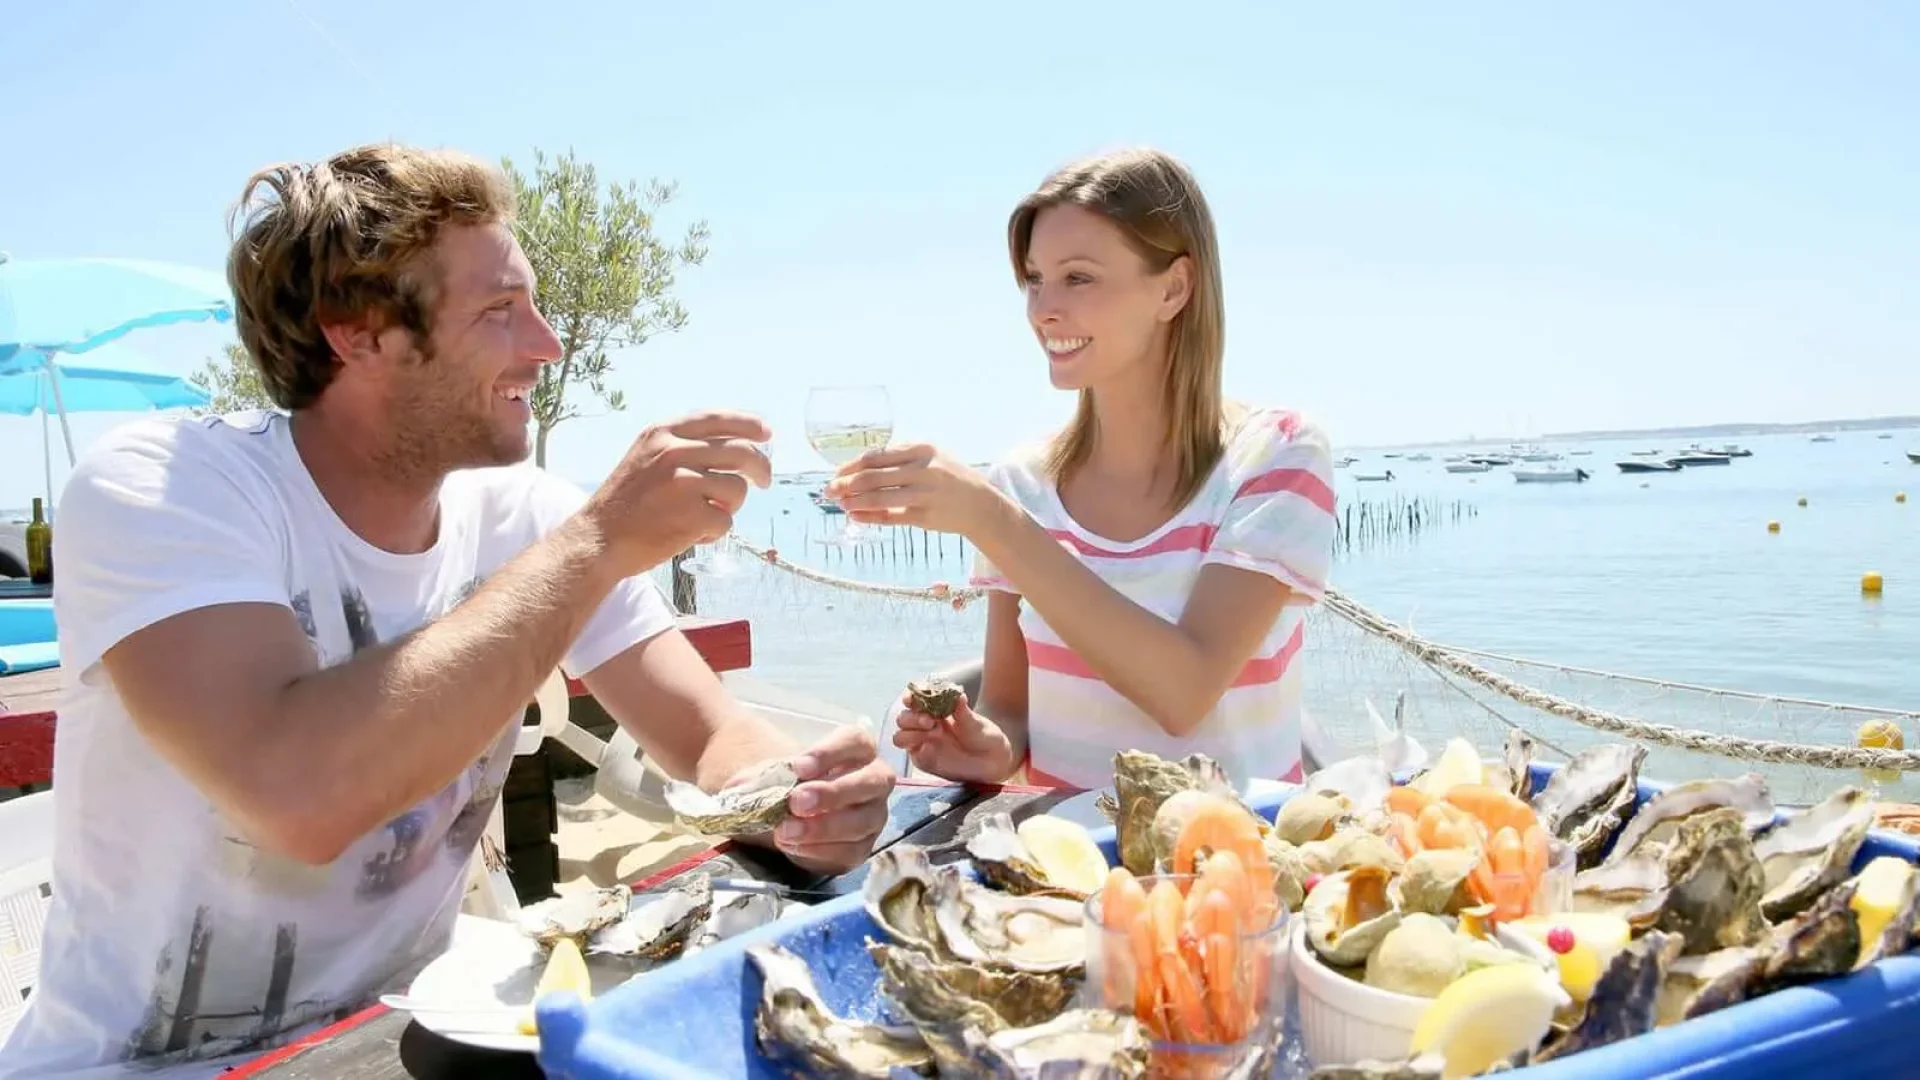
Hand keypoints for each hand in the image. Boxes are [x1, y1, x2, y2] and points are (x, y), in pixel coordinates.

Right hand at [582, 411, 772, 575]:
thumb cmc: (626, 503)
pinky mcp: (692, 516)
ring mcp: (684, 483)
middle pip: (741, 451)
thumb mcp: (646, 456)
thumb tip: (738, 445)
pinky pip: (726, 521)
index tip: (768, 433)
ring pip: (738, 488)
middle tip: (764, 482)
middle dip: (761, 468)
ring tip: (704, 516)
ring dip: (730, 506)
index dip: (749, 424)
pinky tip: (691, 535)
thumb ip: (683, 446)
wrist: (597, 540)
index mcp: (663, 433)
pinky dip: (714, 532)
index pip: (718, 419)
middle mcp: (674, 452)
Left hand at [740, 725, 894, 875]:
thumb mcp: (768, 773)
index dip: (831, 753)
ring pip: (863, 822)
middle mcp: (874, 781)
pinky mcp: (860, 848)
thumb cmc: (782, 783)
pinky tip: (792, 847)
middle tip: (796, 802)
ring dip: (823, 827)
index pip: (856, 741)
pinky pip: (849, 852)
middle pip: (871, 782)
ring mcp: (871, 816)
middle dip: (833, 793)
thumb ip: (759, 777)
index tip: (798, 767)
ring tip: (786, 831)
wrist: (778, 814)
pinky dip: (819, 850)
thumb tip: (743, 789)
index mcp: (856, 750)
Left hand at [824, 443, 1004, 535]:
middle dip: (846, 484)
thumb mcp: (930, 457)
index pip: (877, 456)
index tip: (836, 472)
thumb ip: (900, 457)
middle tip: (828, 490)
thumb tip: (859, 466)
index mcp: (922, 450)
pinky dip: (871, 517)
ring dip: (855, 501)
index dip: (851, 465)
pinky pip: (891, 518)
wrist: (980, 505)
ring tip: (840, 504)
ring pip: (880, 498)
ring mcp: (925, 495)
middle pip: (874, 476)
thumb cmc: (949, 477)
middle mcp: (924, 470)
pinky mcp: (925, 517)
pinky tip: (856, 516)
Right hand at [892, 690, 1017, 785]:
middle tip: (930, 721)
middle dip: (912, 718)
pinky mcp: (923, 759)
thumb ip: (964, 712)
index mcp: (933, 708)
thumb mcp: (976, 723)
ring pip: (900, 736)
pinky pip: (912, 754)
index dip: (909, 697)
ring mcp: (922, 742)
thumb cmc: (983, 735)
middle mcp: (924, 724)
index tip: (911, 699)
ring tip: (934, 734)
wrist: (992, 760)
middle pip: (903, 718)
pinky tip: (931, 748)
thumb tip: (958, 695)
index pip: (913, 700)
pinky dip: (917, 750)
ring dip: (911, 734)